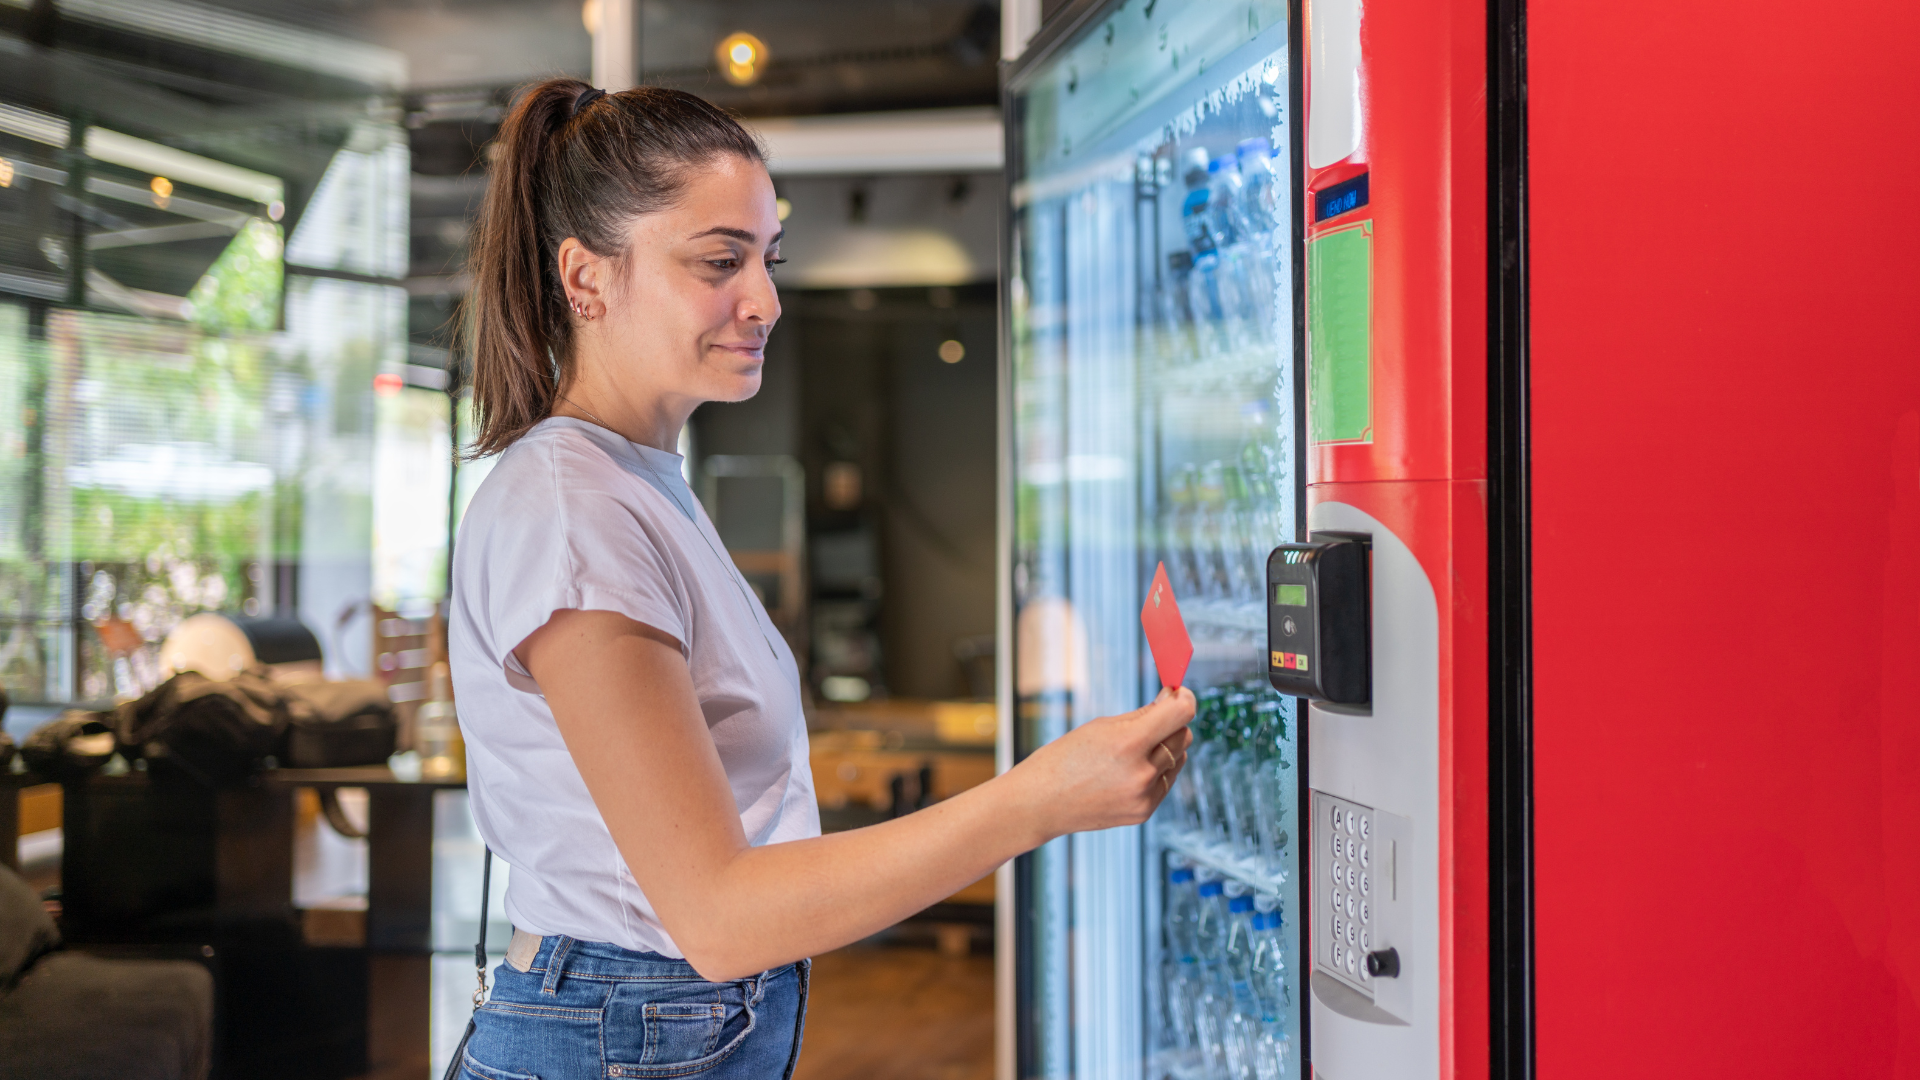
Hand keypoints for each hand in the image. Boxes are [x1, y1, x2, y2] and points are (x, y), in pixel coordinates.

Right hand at [1010, 686, 1195, 839]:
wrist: (1040, 803)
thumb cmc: (1064, 759)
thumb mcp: (1101, 727)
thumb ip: (1143, 714)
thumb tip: (1175, 700)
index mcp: (1127, 744)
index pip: (1180, 714)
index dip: (1184, 698)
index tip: (1178, 693)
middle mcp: (1141, 773)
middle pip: (1183, 735)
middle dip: (1172, 722)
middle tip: (1152, 717)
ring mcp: (1144, 797)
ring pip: (1180, 758)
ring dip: (1166, 747)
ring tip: (1133, 749)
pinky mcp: (1144, 812)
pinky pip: (1167, 781)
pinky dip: (1157, 770)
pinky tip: (1130, 769)